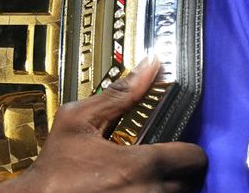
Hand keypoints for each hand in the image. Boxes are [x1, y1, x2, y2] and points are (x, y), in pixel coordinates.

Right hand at [0, 56, 206, 192]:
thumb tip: (149, 67)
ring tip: (144, 179)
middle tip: (161, 162)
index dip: (188, 149)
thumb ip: (120, 94)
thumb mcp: (78, 122)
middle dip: (180, 171)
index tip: (176, 146)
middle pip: (191, 182)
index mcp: (141, 166)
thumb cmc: (53, 170)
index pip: (195, 158)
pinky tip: (133, 191)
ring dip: (167, 188)